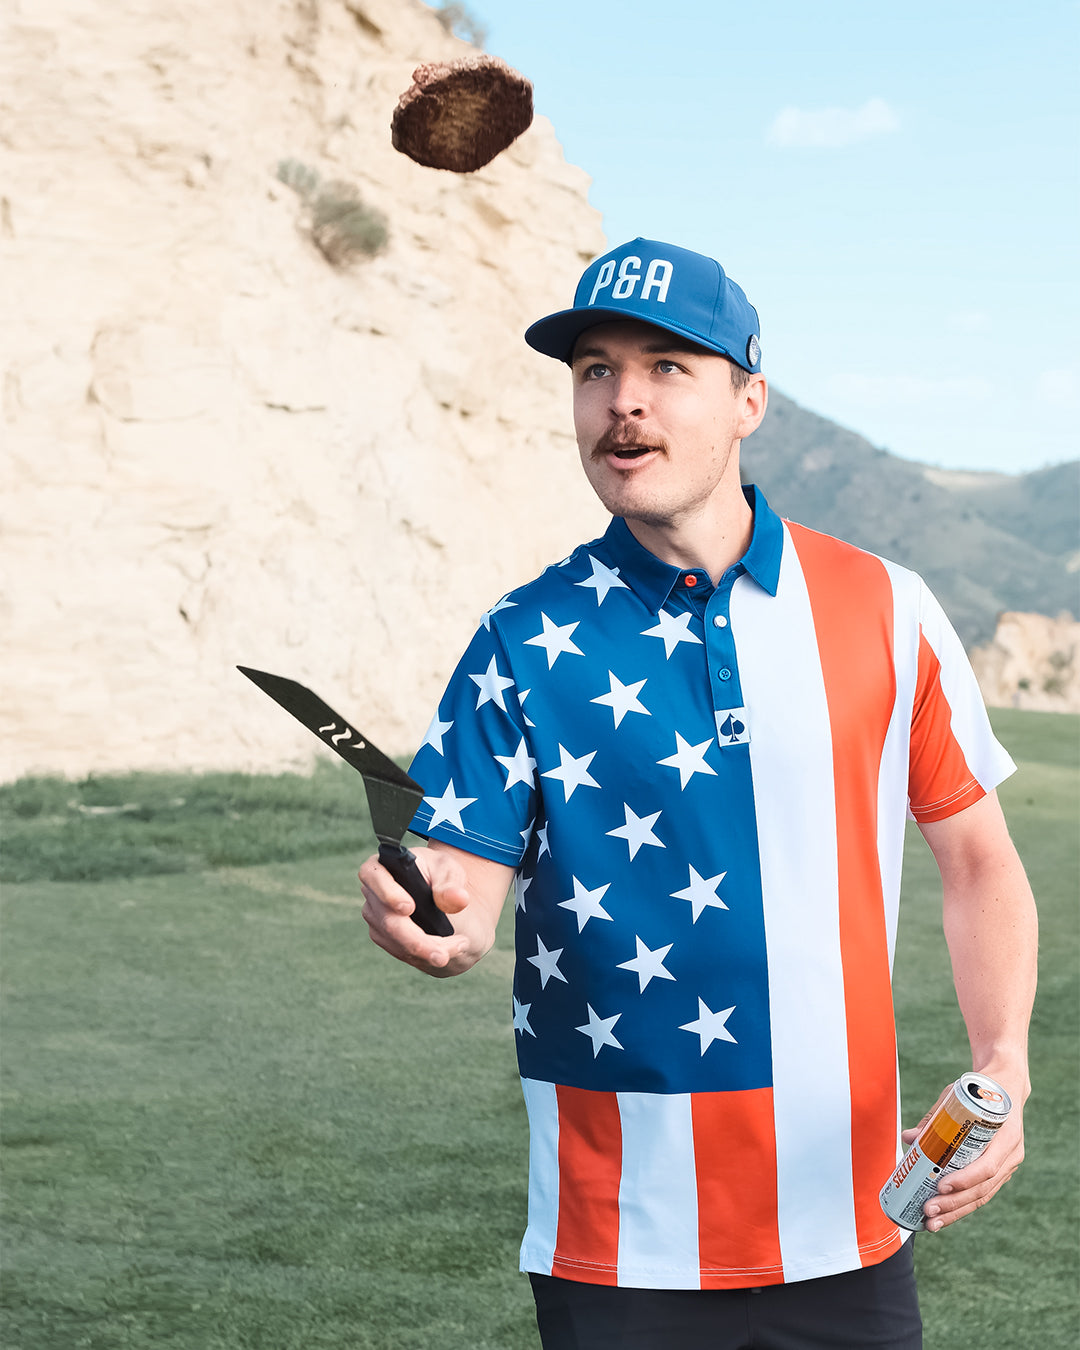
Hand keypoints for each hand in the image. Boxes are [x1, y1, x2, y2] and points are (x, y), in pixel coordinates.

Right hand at [358, 844, 498, 977]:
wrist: (441, 894)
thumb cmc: (440, 874)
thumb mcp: (448, 871)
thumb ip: (451, 884)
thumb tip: (458, 899)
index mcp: (382, 866)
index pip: (374, 876)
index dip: (388, 893)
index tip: (408, 907)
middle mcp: (372, 894)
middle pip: (389, 921)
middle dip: (417, 941)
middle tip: (443, 954)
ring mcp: (375, 918)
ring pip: (396, 942)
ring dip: (428, 951)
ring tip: (460, 945)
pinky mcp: (383, 937)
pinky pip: (401, 952)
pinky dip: (426, 955)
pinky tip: (449, 951)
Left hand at [902, 1074, 1027, 1231]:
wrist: (1005, 1087)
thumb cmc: (978, 1090)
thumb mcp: (957, 1096)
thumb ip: (934, 1117)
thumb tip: (908, 1138)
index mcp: (1006, 1135)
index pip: (987, 1166)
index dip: (965, 1180)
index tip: (941, 1185)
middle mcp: (1011, 1155)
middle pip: (983, 1189)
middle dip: (954, 1204)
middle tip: (928, 1211)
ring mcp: (1008, 1166)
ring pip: (982, 1196)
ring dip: (956, 1212)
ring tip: (932, 1223)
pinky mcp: (1000, 1172)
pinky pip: (982, 1194)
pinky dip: (962, 1206)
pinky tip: (944, 1217)